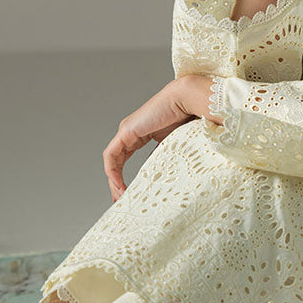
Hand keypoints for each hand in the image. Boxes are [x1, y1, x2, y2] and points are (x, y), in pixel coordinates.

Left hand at [103, 80, 194, 201]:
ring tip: (120, 198)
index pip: (127, 159)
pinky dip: (112, 172)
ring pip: (112, 161)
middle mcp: (132, 132)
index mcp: (143, 133)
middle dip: (116, 184)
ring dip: (113, 181)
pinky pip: (112, 155)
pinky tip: (118, 185)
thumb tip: (170, 179)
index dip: (125, 178)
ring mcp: (127, 131)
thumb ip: (168, 159)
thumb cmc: (190, 117)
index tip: (129, 196)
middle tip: (121, 202)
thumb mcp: (177, 146)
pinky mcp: (126, 131)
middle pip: (117, 162)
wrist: (189, 100)